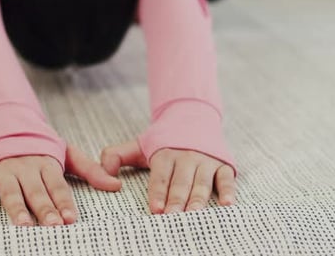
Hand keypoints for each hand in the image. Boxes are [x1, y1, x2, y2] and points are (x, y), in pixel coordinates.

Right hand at [0, 144, 120, 225]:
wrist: (6, 126)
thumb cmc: (40, 148)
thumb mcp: (67, 155)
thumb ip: (91, 170)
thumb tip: (116, 185)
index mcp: (47, 163)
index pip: (57, 185)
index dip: (64, 202)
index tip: (71, 219)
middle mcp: (26, 167)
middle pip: (36, 191)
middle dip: (45, 208)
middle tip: (52, 225)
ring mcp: (5, 170)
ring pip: (11, 191)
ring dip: (17, 208)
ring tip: (24, 225)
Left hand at [100, 140, 235, 213]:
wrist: (191, 118)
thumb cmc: (162, 140)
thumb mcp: (137, 145)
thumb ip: (115, 156)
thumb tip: (106, 173)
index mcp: (164, 154)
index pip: (160, 176)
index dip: (158, 192)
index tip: (156, 208)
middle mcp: (186, 157)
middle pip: (181, 182)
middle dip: (176, 200)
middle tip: (172, 217)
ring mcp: (205, 161)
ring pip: (202, 183)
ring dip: (198, 200)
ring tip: (194, 214)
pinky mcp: (222, 165)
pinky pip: (226, 179)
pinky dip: (228, 191)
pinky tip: (227, 204)